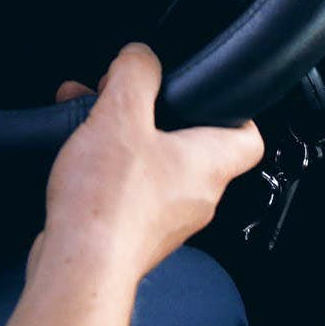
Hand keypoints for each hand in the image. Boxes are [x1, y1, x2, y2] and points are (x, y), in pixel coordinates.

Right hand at [33, 44, 263, 285]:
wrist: (78, 269)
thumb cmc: (108, 204)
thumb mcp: (121, 114)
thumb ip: (136, 74)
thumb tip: (141, 56)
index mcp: (209, 164)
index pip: (249, 137)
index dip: (235, 110)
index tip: (212, 93)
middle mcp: (196, 197)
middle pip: (190, 145)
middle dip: (154, 114)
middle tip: (126, 96)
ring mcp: (166, 221)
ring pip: (153, 165)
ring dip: (123, 137)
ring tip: (88, 117)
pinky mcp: (133, 236)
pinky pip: (128, 190)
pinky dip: (106, 167)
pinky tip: (75, 155)